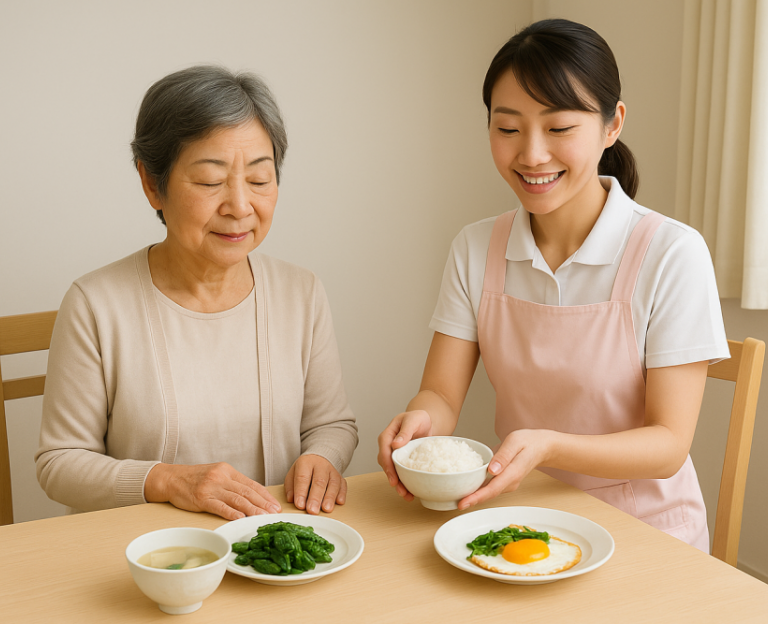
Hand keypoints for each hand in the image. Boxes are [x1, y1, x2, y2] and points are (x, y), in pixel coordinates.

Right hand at [144, 462, 281, 520]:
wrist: (171, 478)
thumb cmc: (195, 478)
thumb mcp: (217, 474)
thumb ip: (232, 484)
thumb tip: (252, 497)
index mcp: (228, 470)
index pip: (251, 484)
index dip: (265, 495)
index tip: (275, 504)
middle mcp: (222, 477)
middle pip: (247, 492)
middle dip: (263, 503)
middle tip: (274, 512)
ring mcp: (212, 487)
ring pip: (237, 499)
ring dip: (252, 509)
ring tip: (263, 517)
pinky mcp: (202, 498)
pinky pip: (219, 506)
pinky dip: (232, 513)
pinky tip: (241, 518)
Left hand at [284, 454, 346, 514]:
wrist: (319, 458)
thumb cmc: (304, 470)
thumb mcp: (292, 474)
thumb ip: (291, 487)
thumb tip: (291, 499)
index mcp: (306, 463)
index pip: (303, 478)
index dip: (301, 492)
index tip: (300, 505)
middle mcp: (320, 465)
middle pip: (319, 481)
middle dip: (315, 497)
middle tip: (312, 510)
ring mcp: (332, 471)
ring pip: (333, 483)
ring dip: (330, 497)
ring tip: (326, 509)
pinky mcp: (341, 477)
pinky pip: (343, 485)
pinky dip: (342, 494)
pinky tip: (339, 502)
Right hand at [377, 410, 432, 499]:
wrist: (427, 423)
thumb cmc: (419, 418)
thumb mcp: (414, 420)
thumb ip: (405, 431)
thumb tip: (395, 444)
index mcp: (388, 435)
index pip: (384, 450)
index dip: (387, 464)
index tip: (393, 477)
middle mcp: (388, 446)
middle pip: (386, 464)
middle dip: (392, 478)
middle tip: (400, 490)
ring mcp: (394, 455)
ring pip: (392, 471)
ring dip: (398, 484)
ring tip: (407, 496)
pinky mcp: (402, 461)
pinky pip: (401, 473)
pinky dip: (405, 483)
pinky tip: (411, 492)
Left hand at [457, 429, 552, 509]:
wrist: (542, 447)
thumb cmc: (528, 442)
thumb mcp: (515, 442)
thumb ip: (503, 456)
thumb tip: (492, 470)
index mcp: (512, 473)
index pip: (492, 489)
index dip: (476, 497)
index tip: (462, 503)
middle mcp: (510, 482)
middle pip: (488, 494)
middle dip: (471, 499)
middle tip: (452, 502)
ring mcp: (508, 484)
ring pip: (489, 492)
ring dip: (474, 496)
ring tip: (455, 497)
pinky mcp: (505, 481)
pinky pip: (490, 487)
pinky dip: (478, 489)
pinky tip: (466, 487)